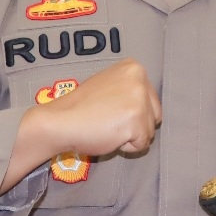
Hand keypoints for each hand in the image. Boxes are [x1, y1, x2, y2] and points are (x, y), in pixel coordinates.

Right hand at [33, 57, 161, 156]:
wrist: (61, 121)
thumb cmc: (82, 107)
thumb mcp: (110, 84)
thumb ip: (129, 90)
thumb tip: (146, 106)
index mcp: (134, 68)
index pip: (151, 100)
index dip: (131, 111)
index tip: (110, 109)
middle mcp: (140, 79)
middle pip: (155, 116)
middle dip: (135, 124)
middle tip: (109, 119)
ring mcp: (139, 100)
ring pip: (149, 132)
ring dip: (130, 136)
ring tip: (107, 126)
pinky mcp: (136, 121)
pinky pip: (141, 145)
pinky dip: (126, 147)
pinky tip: (108, 135)